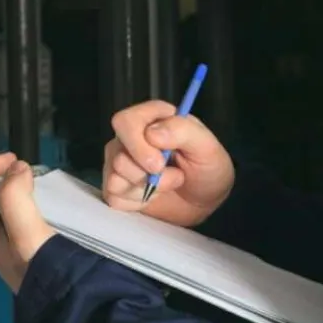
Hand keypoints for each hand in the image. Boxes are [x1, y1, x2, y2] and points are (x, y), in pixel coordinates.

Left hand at [0, 153, 57, 291]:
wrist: (75, 306)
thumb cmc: (44, 272)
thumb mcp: (25, 235)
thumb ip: (15, 199)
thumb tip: (17, 168)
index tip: (8, 164)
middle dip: (3, 173)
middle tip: (30, 169)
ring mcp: (21, 237)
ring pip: (10, 200)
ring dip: (23, 185)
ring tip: (45, 182)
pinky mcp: (43, 240)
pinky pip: (33, 210)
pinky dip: (40, 197)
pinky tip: (59, 199)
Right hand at [101, 100, 234, 227]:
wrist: (204, 202)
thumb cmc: (208, 170)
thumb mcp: (208, 148)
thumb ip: (183, 132)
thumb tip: (151, 133)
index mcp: (152, 120)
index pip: (126, 121)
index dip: (138, 142)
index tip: (162, 160)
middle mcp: (131, 138)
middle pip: (116, 151)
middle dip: (142, 171)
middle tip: (169, 176)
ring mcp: (121, 162)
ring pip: (115, 176)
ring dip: (147, 188)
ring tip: (168, 184)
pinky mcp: (117, 187)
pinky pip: (114, 197)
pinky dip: (137, 202)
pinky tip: (153, 196)